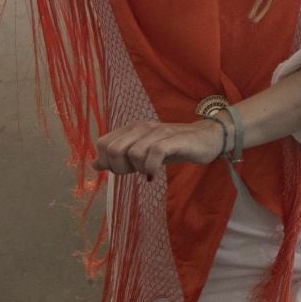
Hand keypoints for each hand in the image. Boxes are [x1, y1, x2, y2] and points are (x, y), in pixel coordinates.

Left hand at [93, 119, 224, 182]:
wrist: (206, 138)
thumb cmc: (173, 146)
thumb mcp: (143, 152)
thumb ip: (119, 157)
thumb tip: (94, 165)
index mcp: (132, 129)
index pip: (103, 144)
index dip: (107, 162)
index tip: (123, 170)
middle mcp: (142, 127)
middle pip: (113, 149)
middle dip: (119, 167)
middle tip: (134, 173)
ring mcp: (158, 132)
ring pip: (133, 152)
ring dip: (137, 169)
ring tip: (148, 172)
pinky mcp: (173, 140)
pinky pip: (154, 154)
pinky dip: (151, 168)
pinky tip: (155, 174)